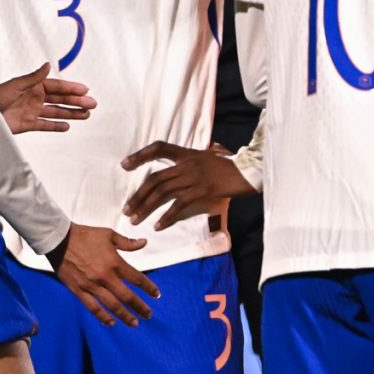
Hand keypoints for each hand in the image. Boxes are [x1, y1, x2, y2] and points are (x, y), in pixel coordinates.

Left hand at [0, 62, 94, 133]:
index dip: (71, 88)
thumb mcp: (16, 85)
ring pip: (56, 112)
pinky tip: (67, 126)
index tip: (85, 90)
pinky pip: (45, 125)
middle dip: (76, 101)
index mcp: (33, 86)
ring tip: (86, 115)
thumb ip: (34, 77)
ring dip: (71, 113)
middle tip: (92, 104)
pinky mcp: (27, 124)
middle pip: (60, 99)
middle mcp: (35, 98)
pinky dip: (55, 126)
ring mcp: (32, 111)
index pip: (57, 86)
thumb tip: (48, 65)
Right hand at [48, 224, 159, 325]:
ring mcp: (92, 286)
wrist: (59, 239)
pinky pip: (92, 307)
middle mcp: (105, 277)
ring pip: (112, 305)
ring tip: (134, 323)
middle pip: (127, 297)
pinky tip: (110, 322)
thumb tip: (144, 243)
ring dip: (124, 316)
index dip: (149, 288)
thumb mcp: (108, 235)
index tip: (156, 295)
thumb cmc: (84, 235)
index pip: (137, 279)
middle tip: (148, 315)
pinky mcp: (79, 290)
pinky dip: (102, 316)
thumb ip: (127, 242)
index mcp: (115, 263)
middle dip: (140, 307)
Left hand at [120, 140, 253, 231]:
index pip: (159, 148)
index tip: (124, 165)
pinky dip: (166, 216)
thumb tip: (200, 153)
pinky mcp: (202, 191)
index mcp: (187, 153)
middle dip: (138, 194)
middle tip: (126, 208)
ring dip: (146, 207)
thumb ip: (201, 155)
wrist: (249, 172)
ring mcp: (194, 178)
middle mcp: (187, 164)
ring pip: (163, 192)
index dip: (140, 155)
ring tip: (135, 219)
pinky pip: (179, 205)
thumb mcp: (213, 155)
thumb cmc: (231, 165)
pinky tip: (158, 226)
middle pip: (155, 178)